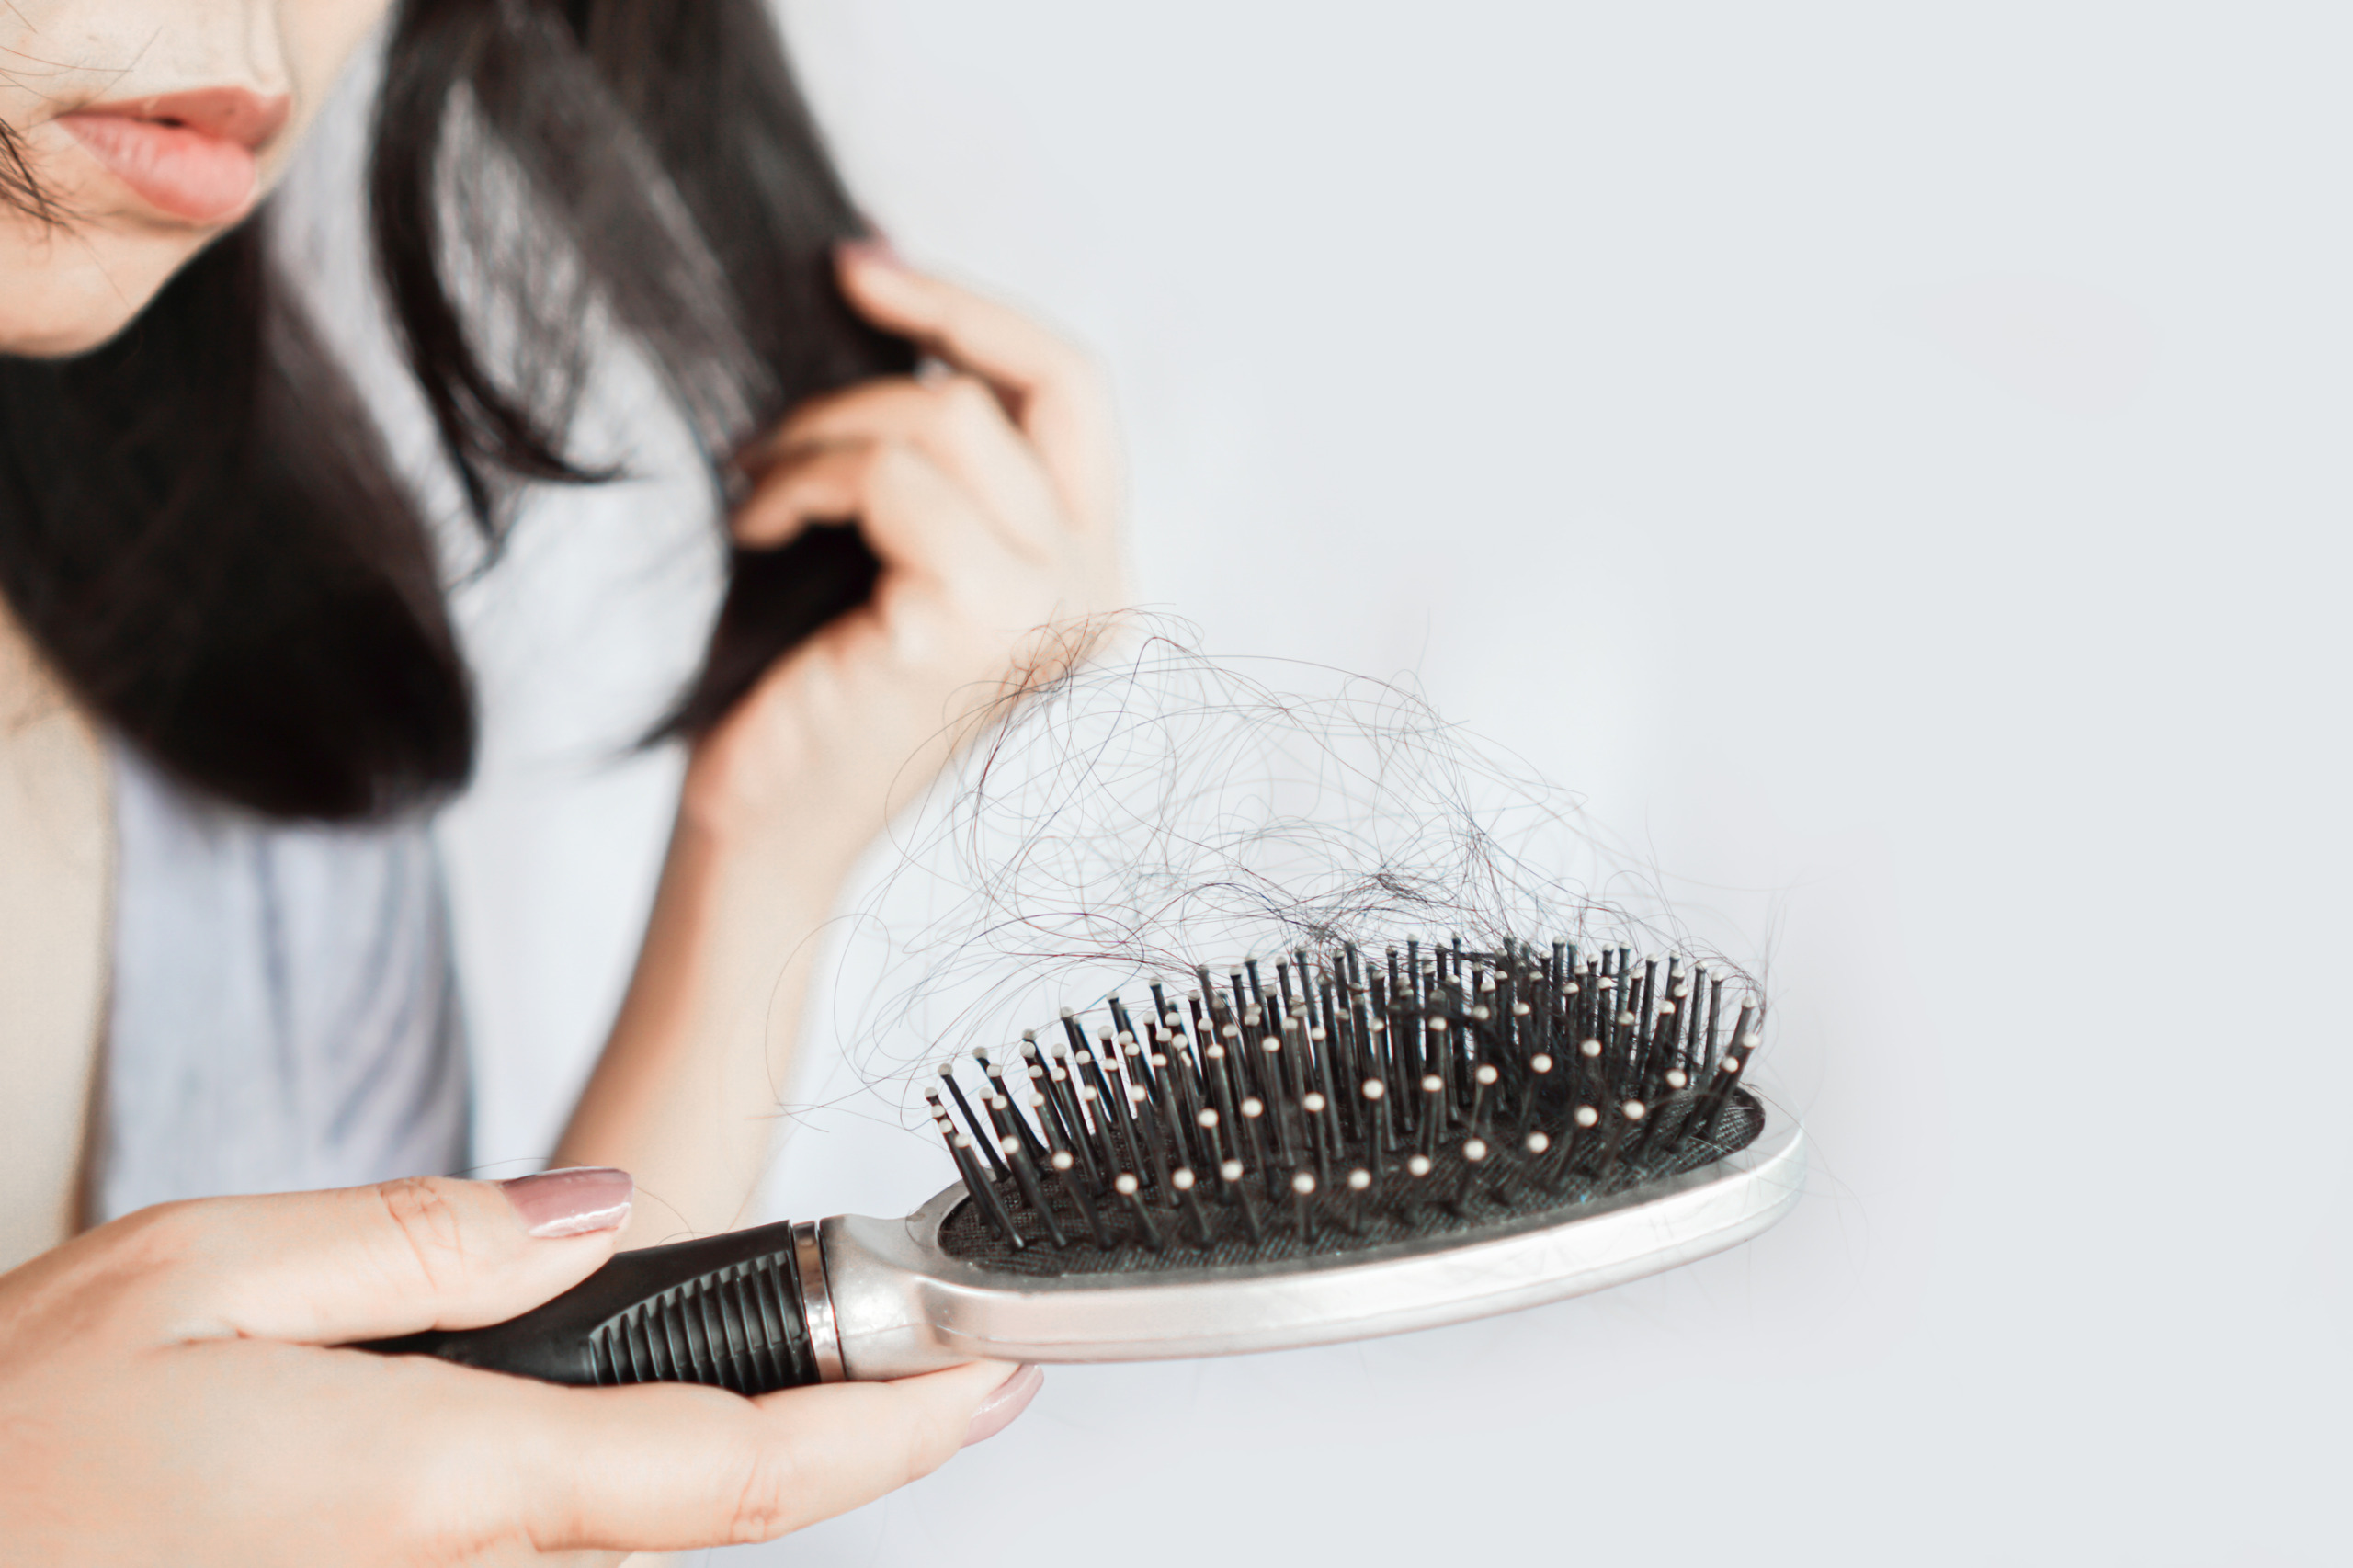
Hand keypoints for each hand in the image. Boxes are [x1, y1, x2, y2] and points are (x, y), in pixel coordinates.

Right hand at [0, 1170, 1026, 1564]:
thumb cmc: (10, 1449)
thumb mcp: (203, 1270)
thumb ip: (429, 1239)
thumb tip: (597, 1216)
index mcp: (442, 1480)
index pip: (736, 1467)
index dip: (893, 1430)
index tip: (993, 1376)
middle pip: (702, 1513)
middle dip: (822, 1435)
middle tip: (911, 1352)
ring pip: (629, 1537)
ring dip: (716, 1456)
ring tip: (780, 1370)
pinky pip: (543, 1554)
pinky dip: (615, 1485)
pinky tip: (591, 1421)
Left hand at [682, 244, 1128, 876]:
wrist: (762, 830)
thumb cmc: (809, 687)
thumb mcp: (888, 539)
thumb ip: (923, 441)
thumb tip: (881, 277)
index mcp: (1091, 572)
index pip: (1077, 393)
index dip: (979, 311)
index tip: (866, 267)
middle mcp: (1097, 592)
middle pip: (1036, 382)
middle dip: (913, 334)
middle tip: (808, 334)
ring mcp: (1048, 610)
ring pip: (949, 419)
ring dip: (823, 429)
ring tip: (757, 484)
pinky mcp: (973, 623)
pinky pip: (884, 479)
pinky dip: (799, 484)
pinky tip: (756, 531)